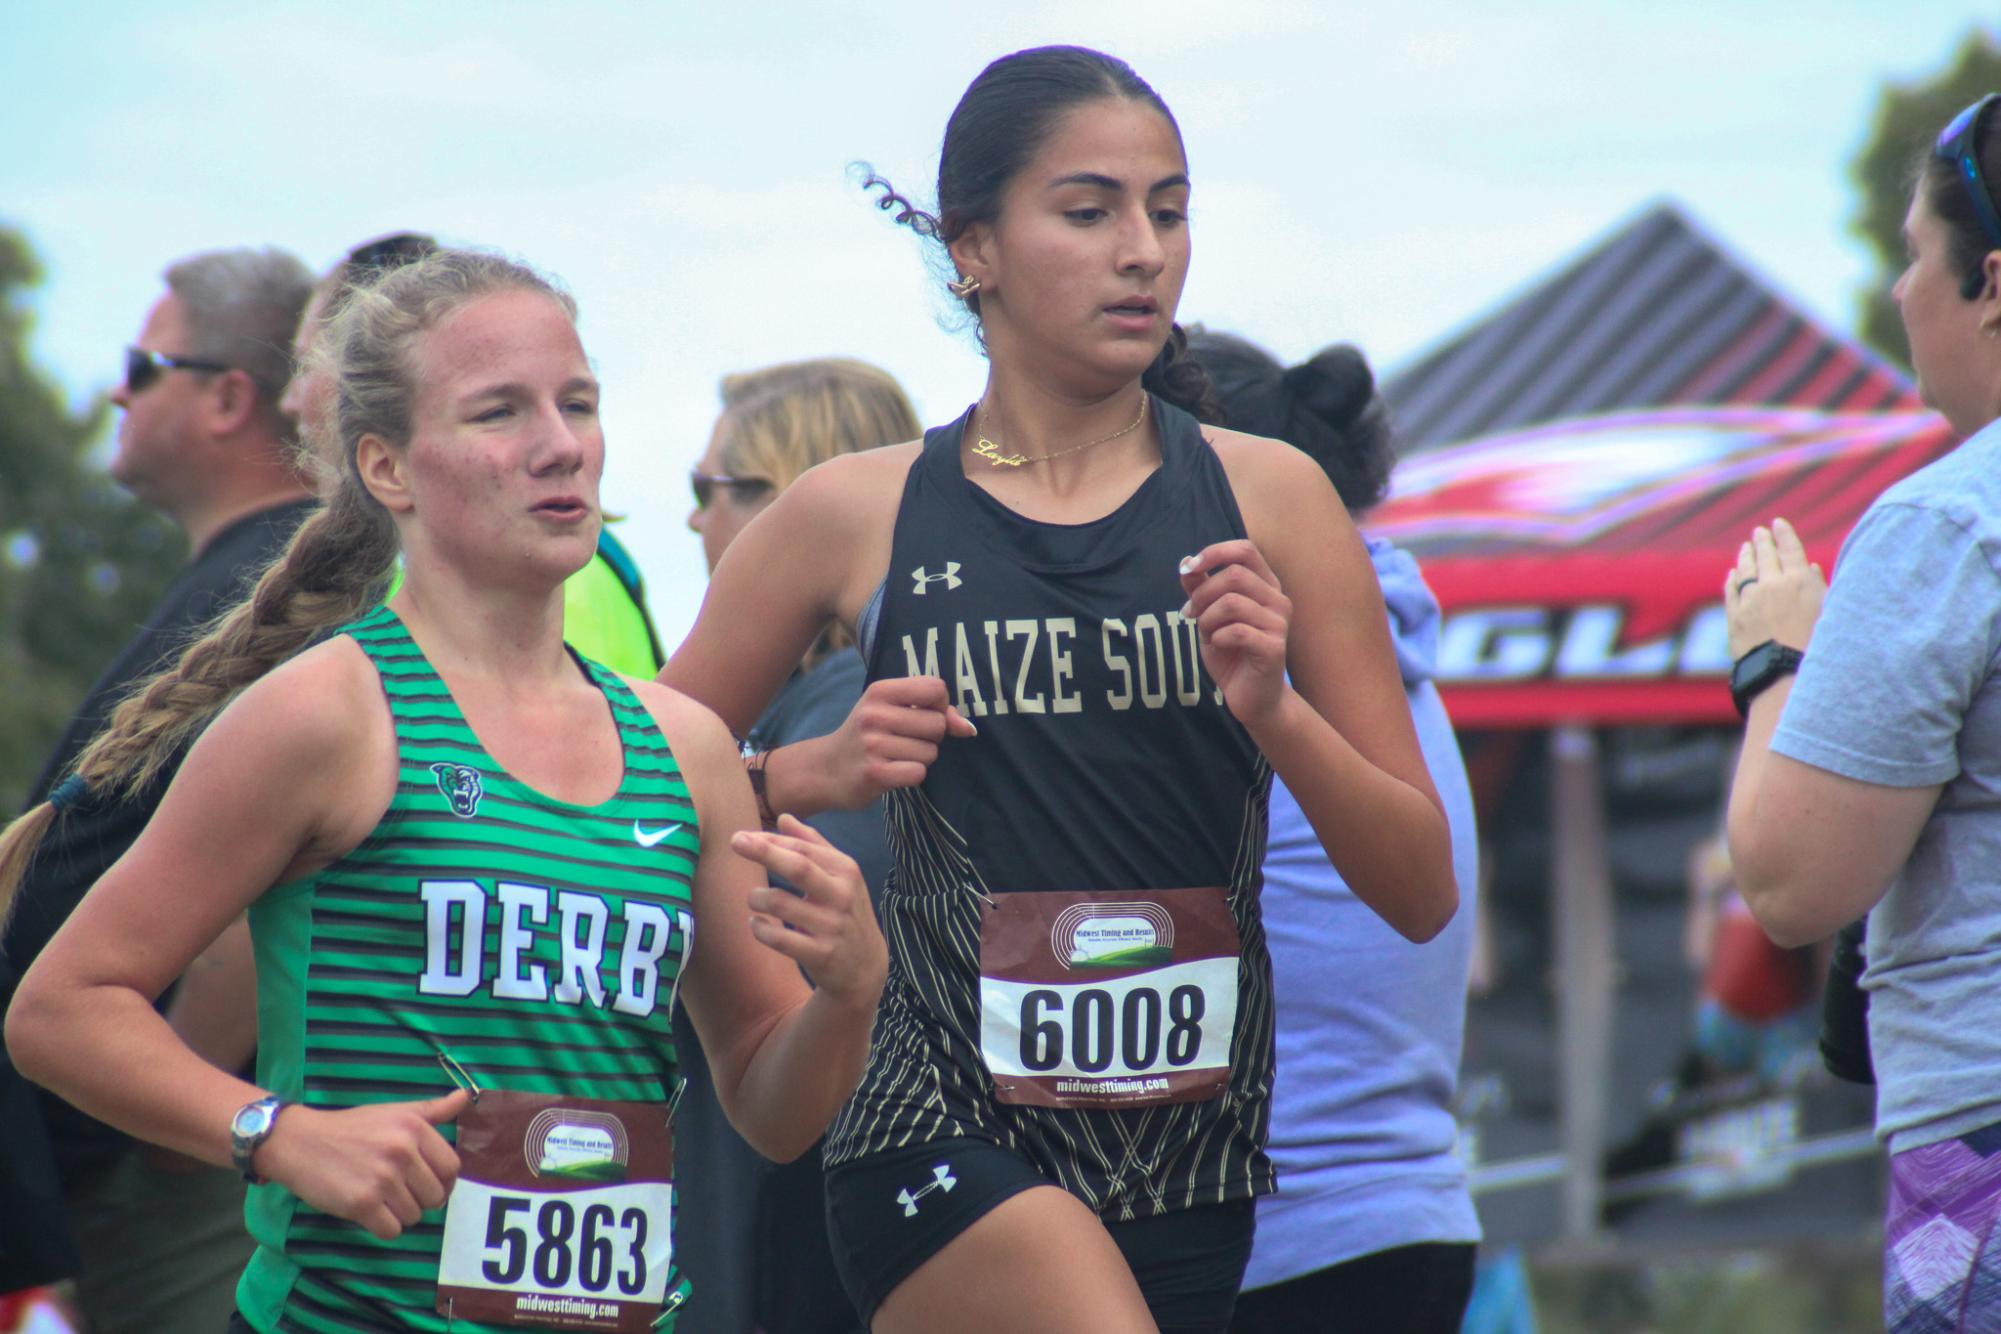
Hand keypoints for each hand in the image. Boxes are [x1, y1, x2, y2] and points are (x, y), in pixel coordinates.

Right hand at [257, 1088, 466, 1239]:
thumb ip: (432, 1110)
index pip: (452, 1168)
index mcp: (415, 1127)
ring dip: (400, 1214)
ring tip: (380, 1198)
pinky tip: (369, 1212)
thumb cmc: (351, 1128)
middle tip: (398, 1192)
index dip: (443, 1181)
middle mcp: (403, 1151)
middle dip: (420, 1200)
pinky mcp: (362, 1204)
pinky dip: (383, 1227)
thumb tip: (464, 1097)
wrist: (299, 1142)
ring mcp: (383, 1178)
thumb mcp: (394, 1111)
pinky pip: (392, 1231)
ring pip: (414, 1216)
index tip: (426, 1183)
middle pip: (436, 1197)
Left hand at [731, 815, 887, 1012]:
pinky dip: (760, 929)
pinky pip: (780, 939)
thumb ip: (813, 845)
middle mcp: (842, 895)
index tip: (741, 836)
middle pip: (799, 867)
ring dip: (757, 898)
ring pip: (782, 903)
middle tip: (735, 841)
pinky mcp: (821, 954)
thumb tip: (784, 817)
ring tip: (754, 900)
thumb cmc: (845, 912)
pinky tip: (756, 924)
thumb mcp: (839, 876)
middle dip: (765, 852)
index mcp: (846, 870)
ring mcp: (832, 926)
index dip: (771, 841)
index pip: (803, 848)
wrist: (866, 966)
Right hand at [823, 675, 976, 806]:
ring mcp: (872, 744)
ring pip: (931, 751)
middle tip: (906, 741)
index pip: (936, 688)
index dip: (940, 705)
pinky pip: (919, 772)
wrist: (825, 770)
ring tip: (896, 756)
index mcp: (880, 691)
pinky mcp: (874, 773)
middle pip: (938, 723)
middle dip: (932, 737)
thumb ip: (934, 711)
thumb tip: (968, 728)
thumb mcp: (892, 711)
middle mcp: (874, 714)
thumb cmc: (868, 736)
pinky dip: (912, 775)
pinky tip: (893, 772)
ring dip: (921, 758)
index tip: (923, 714)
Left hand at [1179, 540, 1291, 727]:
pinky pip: (1236, 631)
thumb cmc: (1232, 653)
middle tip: (1191, 614)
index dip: (1214, 553)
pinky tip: (1218, 646)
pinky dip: (1217, 638)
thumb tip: (1186, 562)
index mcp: (1265, 586)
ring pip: (1232, 603)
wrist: (1251, 697)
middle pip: (1234, 576)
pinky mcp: (1274, 647)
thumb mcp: (1210, 616)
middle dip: (1203, 594)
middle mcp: (1278, 600)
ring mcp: (1279, 623)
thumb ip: (1201, 588)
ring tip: (1207, 634)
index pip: (1245, 550)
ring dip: (1208, 619)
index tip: (1189, 569)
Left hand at [1724, 517, 1824, 658]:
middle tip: (1759, 532)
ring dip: (1746, 556)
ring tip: (1746, 547)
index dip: (1783, 534)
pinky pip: (1731, 591)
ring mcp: (1750, 600)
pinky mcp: (1734, 617)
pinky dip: (1732, 580)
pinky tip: (1732, 574)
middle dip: (1762, 541)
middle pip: (1765, 555)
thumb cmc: (1818, 646)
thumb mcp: (1829, 612)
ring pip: (1745, 570)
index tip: (1777, 523)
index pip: (1789, 548)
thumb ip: (1819, 587)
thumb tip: (1811, 567)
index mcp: (1800, 581)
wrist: (1787, 675)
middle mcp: (1772, 585)